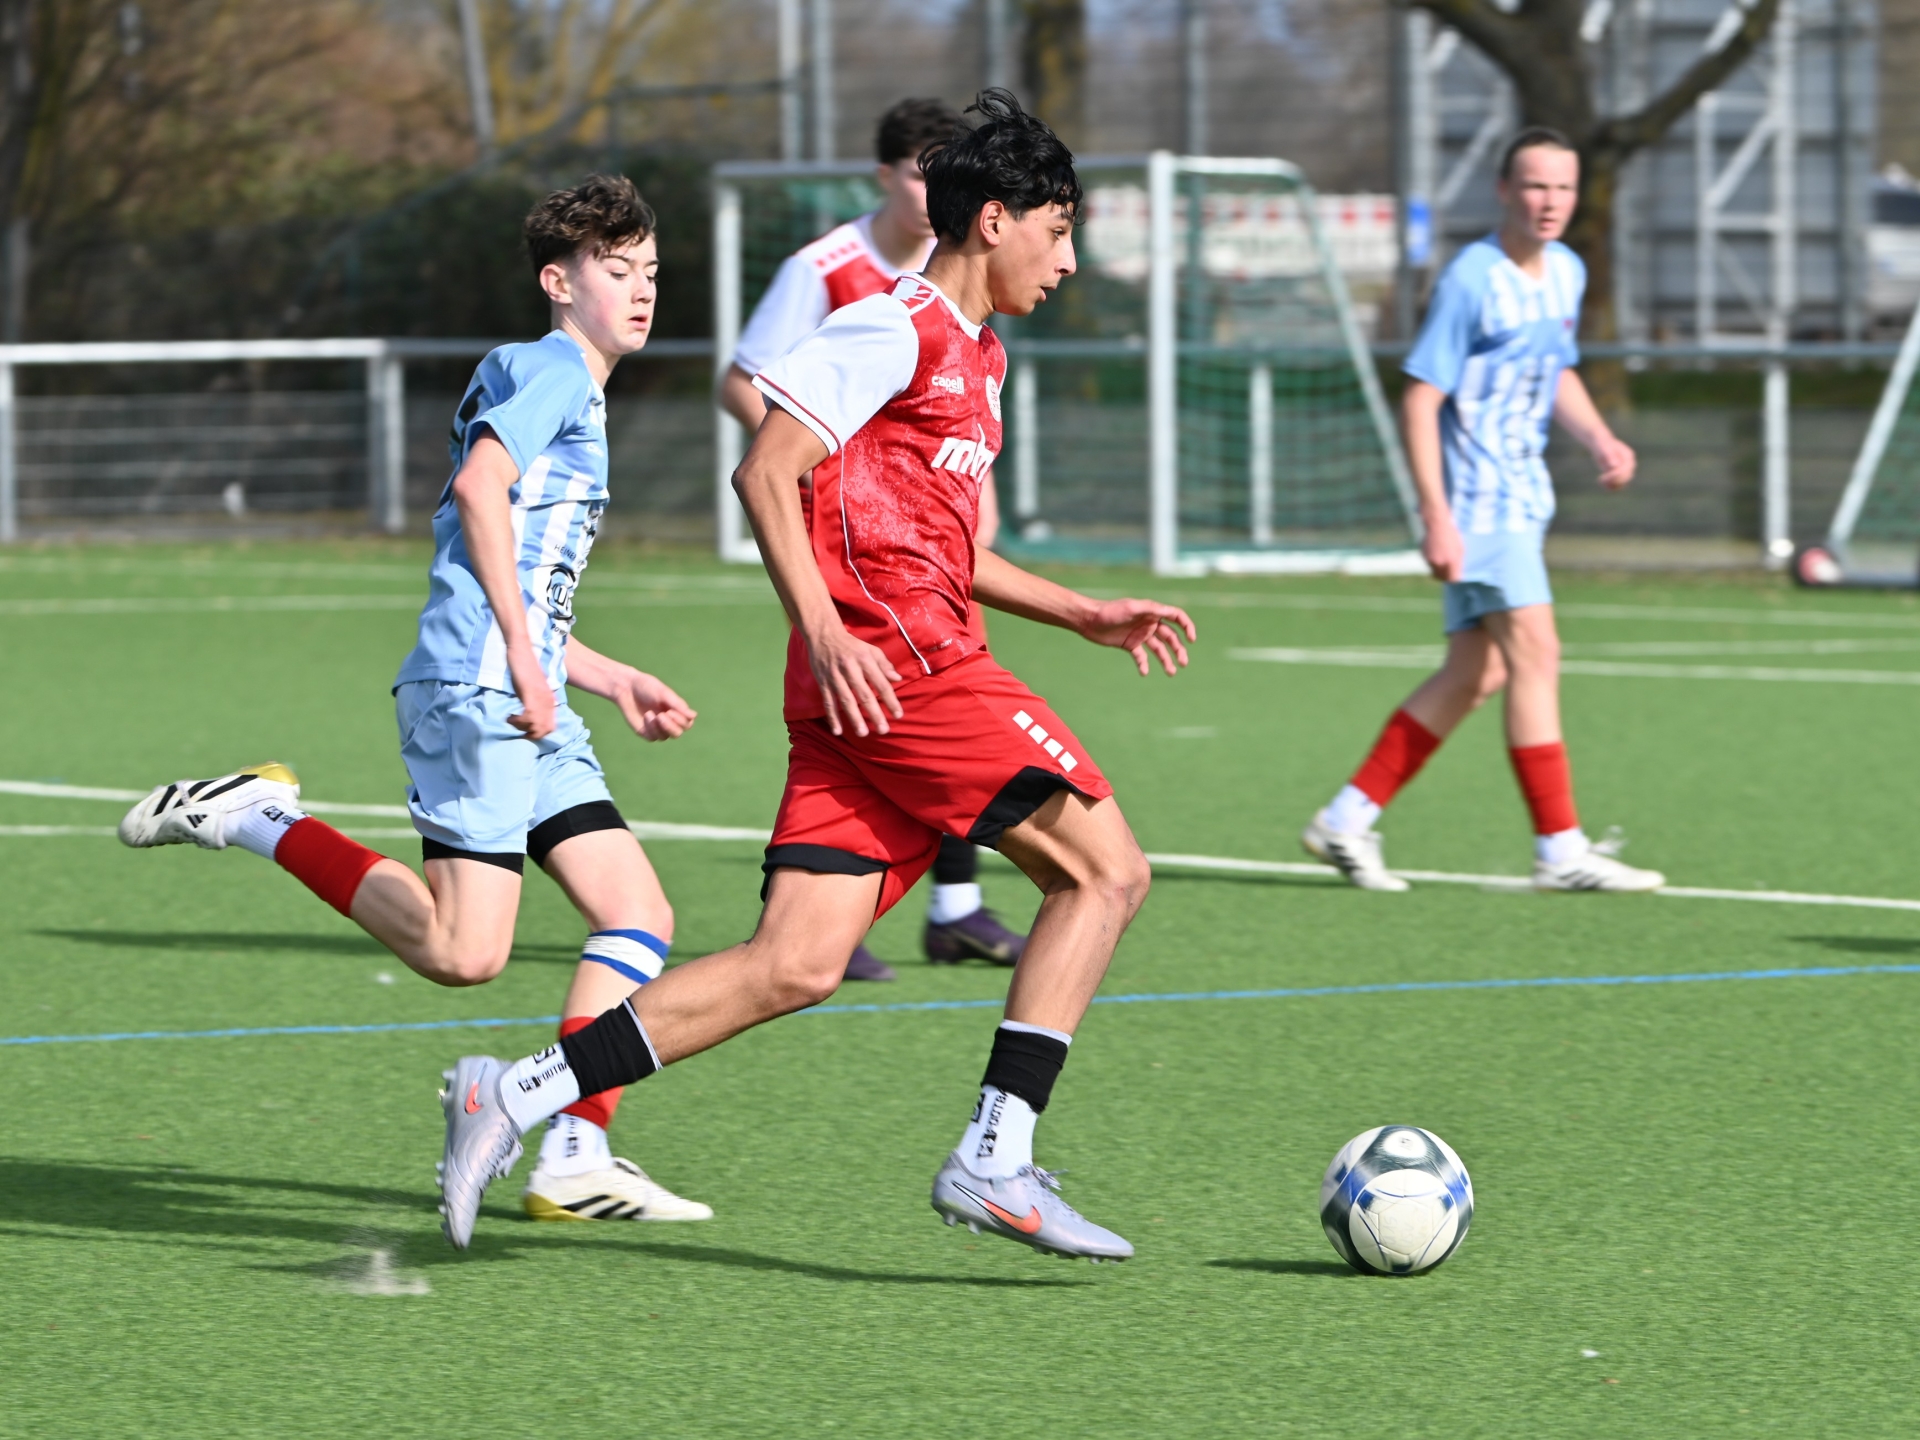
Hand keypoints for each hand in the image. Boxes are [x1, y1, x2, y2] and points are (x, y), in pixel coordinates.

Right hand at [506, 645, 557, 739]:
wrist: (521, 650)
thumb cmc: (524, 668)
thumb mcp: (532, 689)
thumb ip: (534, 702)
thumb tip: (530, 717)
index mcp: (550, 700)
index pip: (551, 727)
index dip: (538, 733)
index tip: (525, 731)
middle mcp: (549, 701)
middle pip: (547, 730)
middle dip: (531, 734)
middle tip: (517, 729)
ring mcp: (541, 698)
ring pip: (538, 726)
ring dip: (523, 728)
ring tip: (512, 721)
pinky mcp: (532, 693)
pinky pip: (530, 717)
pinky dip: (518, 721)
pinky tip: (510, 716)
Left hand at [609, 668, 696, 740]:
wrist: (626, 687)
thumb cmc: (647, 687)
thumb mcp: (664, 694)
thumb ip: (678, 705)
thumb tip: (694, 716)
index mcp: (676, 710)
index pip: (687, 724)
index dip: (681, 721)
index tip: (670, 711)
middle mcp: (668, 720)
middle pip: (677, 733)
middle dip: (671, 726)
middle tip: (661, 716)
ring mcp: (656, 727)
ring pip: (665, 737)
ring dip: (659, 727)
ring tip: (650, 714)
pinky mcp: (645, 732)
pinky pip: (652, 737)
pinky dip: (650, 728)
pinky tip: (646, 716)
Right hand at [804, 622, 902, 736]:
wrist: (824, 636)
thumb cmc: (852, 646)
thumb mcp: (871, 650)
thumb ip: (884, 665)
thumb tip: (898, 679)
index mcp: (865, 660)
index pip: (881, 683)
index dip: (890, 700)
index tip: (898, 715)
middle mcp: (850, 669)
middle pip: (864, 694)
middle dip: (874, 713)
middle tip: (883, 730)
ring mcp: (835, 676)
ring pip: (846, 700)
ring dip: (854, 718)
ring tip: (863, 733)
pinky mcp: (823, 682)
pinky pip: (828, 702)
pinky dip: (832, 717)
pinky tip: (838, 731)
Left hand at [1076, 598, 1195, 675]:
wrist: (1089, 620)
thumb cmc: (1110, 611)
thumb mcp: (1131, 608)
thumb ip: (1150, 609)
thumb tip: (1168, 612)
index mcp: (1152, 612)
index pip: (1176, 617)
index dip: (1187, 626)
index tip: (1192, 639)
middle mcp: (1149, 623)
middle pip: (1170, 637)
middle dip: (1178, 650)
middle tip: (1183, 663)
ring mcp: (1140, 635)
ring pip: (1158, 649)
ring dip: (1166, 660)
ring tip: (1171, 672)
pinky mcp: (1130, 645)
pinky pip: (1141, 657)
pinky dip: (1144, 664)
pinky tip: (1144, 672)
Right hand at [1421, 509, 1463, 582]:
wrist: (1437, 524)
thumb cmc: (1452, 535)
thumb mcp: (1460, 549)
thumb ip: (1458, 563)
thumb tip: (1456, 575)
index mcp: (1451, 562)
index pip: (1452, 579)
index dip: (1454, 579)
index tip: (1455, 577)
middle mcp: (1439, 563)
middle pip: (1441, 578)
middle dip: (1444, 577)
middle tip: (1448, 574)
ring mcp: (1430, 560)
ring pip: (1434, 571)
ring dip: (1438, 569)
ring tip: (1442, 560)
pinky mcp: (1424, 556)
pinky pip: (1428, 563)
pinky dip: (1432, 562)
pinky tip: (1436, 552)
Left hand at [1592, 432, 1635, 488]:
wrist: (1601, 445)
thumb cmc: (1602, 445)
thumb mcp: (1604, 449)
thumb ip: (1610, 456)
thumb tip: (1615, 466)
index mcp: (1628, 456)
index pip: (1627, 469)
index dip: (1617, 475)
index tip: (1604, 477)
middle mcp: (1629, 464)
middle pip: (1627, 477)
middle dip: (1614, 481)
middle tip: (1601, 480)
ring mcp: (1625, 470)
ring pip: (1623, 483)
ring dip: (1612, 485)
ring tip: (1600, 481)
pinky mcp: (1619, 475)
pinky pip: (1618, 485)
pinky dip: (1610, 487)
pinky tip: (1601, 482)